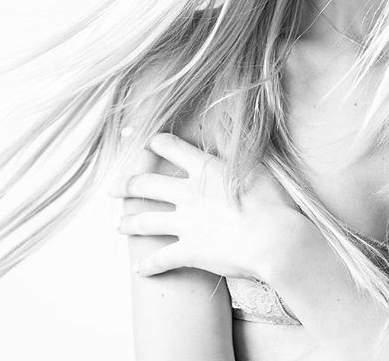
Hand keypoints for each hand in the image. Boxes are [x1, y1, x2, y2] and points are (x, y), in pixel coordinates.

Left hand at [114, 133, 305, 280]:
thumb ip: (237, 143)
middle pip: (146, 184)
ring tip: (117, 224)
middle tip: (114, 188)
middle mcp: (188, 192)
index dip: (152, 141)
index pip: (168, 147)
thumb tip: (228, 117)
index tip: (139, 140)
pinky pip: (161, 259)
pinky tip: (138, 270)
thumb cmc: (272, 201)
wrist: (275, 240)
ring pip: (146, 221)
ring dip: (128, 223)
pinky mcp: (189, 251)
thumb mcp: (256, 163)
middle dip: (126, 185)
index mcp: (203, 167)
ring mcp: (185, 223)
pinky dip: (148, 266)